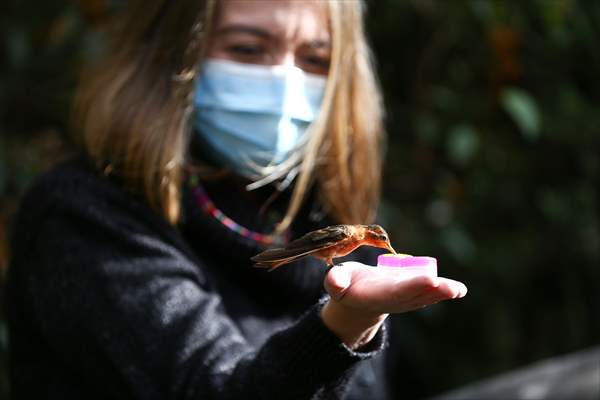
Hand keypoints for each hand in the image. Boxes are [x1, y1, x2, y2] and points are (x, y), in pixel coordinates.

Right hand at [320, 261, 466, 348]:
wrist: (357, 299)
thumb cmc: (347, 285)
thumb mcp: (337, 282)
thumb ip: (336, 281)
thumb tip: (334, 280)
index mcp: (377, 296)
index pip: (397, 290)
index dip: (413, 285)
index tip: (429, 280)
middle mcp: (395, 300)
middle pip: (416, 294)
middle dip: (433, 290)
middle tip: (451, 288)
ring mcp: (406, 299)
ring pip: (426, 295)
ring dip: (442, 292)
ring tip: (458, 290)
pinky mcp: (413, 294)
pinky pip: (429, 293)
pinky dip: (443, 291)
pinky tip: (459, 290)